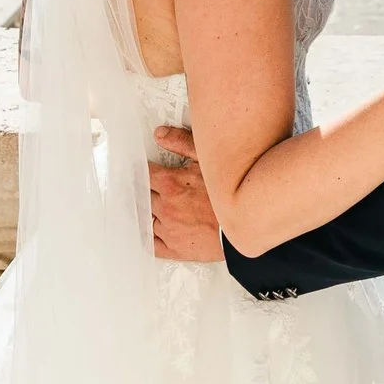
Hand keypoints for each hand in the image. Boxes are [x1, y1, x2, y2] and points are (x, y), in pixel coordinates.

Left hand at [149, 128, 225, 261]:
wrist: (246, 224)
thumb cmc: (230, 193)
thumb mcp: (207, 159)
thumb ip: (181, 143)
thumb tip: (160, 134)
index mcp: (170, 184)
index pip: (143, 174)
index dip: (140, 170)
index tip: (138, 169)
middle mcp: (165, 207)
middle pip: (141, 197)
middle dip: (141, 191)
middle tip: (139, 187)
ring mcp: (168, 230)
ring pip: (144, 220)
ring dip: (144, 213)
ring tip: (142, 208)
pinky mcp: (175, 248)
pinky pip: (151, 244)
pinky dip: (146, 238)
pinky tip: (145, 232)